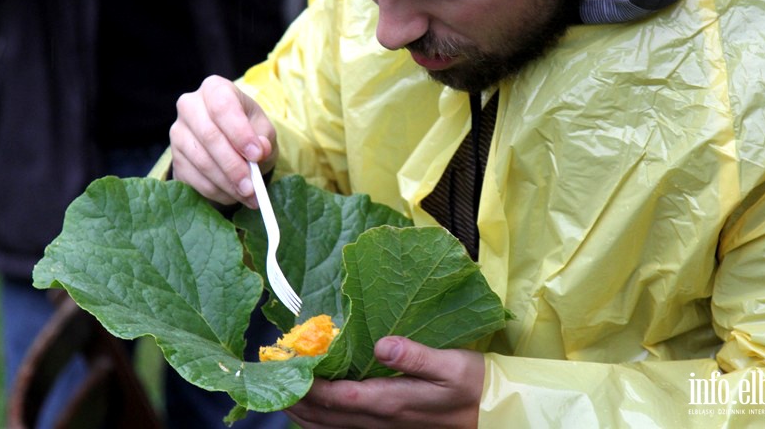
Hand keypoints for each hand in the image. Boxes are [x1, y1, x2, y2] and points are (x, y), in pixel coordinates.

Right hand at [170, 75, 276, 206]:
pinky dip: (216, 192)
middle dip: (233, 166)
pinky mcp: (175, 159)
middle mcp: (190, 106)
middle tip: (252, 186)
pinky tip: (233, 196)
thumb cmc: (249, 130)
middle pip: (209, 137)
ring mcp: (178, 133)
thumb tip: (261, 150)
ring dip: (227, 183)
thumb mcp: (264, 130)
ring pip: (201, 161)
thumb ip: (265, 139)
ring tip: (249, 195)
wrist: (230, 142)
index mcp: (215, 89)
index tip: (256, 155)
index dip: (239, 133)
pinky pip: (193, 179)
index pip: (222, 107)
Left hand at [286, 336, 483, 428]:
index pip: (337, 397)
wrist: (492, 414)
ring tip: (283, 396)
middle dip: (297, 400)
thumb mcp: (451, 363)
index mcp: (392, 401)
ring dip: (305, 413)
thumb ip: (414, 355)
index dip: (308, 386)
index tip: (285, 368)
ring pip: (332, 427)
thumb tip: (380, 343)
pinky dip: (323, 421)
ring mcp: (384, 428)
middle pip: (326, 416)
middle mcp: (382, 420)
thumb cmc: (473, 384)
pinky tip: (314, 411)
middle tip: (272, 380)